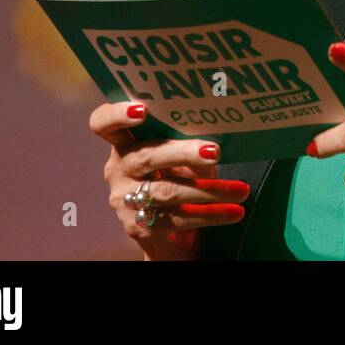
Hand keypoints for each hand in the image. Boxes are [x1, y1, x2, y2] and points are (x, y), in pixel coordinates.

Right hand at [89, 102, 250, 259]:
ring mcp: (124, 200)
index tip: (143, 110)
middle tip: (215, 151)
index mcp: (125, 143)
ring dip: (209, 190)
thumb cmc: (180, 178)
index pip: (103, 123)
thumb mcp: (184, 158)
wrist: (173, 233)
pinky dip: (211, 214)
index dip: (117, 114)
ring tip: (240, 190)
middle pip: (146, 156)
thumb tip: (215, 143)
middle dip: (184, 153)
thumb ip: (190, 145)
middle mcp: (118, 169)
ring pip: (167, 191)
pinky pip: (177, 219)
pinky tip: (234, 212)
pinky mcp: (137, 227)